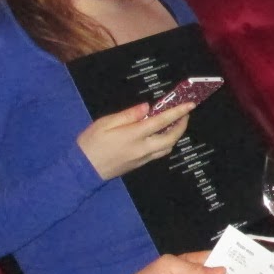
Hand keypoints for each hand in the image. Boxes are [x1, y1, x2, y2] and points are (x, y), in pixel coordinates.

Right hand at [78, 101, 194, 180]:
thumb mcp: (105, 123)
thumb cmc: (91, 143)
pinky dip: (166, 143)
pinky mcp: (140, 164)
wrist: (83, 169)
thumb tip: (147, 107)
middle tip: (184, 113)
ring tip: (175, 123)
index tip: (190, 104)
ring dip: (175, 135)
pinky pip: (159, 153)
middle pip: (171, 138)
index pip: (162, 121)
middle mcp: (143, 148)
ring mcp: (143, 158)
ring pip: (167, 148)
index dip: (178, 112)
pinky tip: (162, 135)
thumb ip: (128, 115)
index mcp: (134, 135)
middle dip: (182, 125)